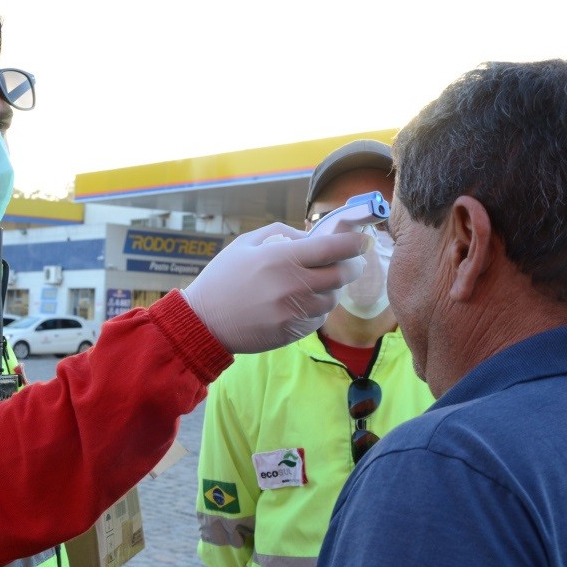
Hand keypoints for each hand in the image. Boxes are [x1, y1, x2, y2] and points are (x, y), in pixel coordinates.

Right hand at [182, 222, 369, 353]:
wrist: (204, 322)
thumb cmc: (222, 278)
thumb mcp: (245, 244)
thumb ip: (280, 234)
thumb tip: (310, 236)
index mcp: (282, 258)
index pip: (334, 247)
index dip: (355, 243)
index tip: (362, 241)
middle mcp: (293, 285)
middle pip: (342, 274)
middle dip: (351, 266)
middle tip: (349, 263)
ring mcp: (294, 312)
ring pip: (332, 298)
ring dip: (331, 289)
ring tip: (316, 284)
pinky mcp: (293, 332)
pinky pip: (318, 318)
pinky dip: (316, 309)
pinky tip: (300, 303)